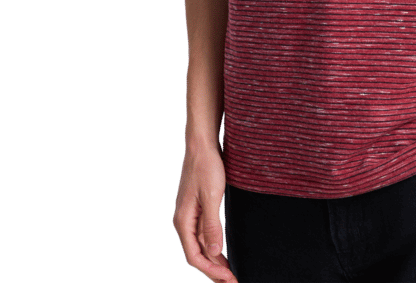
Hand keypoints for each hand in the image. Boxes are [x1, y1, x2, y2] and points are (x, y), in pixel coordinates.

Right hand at [172, 141, 237, 282]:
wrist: (202, 145)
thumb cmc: (206, 167)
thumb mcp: (212, 197)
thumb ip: (211, 226)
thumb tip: (214, 253)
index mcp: (183, 221)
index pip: (194, 257)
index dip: (211, 271)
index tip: (229, 278)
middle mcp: (183, 222)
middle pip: (197, 255)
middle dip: (213, 270)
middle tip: (232, 281)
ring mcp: (189, 216)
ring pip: (200, 246)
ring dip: (214, 260)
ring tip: (230, 272)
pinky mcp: (196, 209)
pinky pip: (203, 234)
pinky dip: (213, 246)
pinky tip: (223, 252)